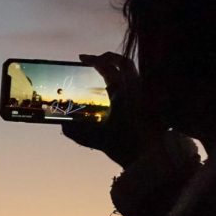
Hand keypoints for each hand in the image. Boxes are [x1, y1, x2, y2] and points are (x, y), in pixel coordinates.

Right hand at [62, 52, 166, 168]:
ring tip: (106, 75)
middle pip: (123, 62)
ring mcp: (145, 93)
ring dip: (119, 69)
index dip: (93, 59)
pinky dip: (127, 83)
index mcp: (121, 89)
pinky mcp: (152, 103)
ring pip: (133, 72)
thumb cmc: (125, 147)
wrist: (151, 157)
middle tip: (95, 60)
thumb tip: (63, 126)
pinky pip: (138, 85)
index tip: (82, 58)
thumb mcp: (96, 140)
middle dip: (108, 58)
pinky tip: (119, 94)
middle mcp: (135, 87)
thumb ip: (76, 133)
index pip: (106, 65)